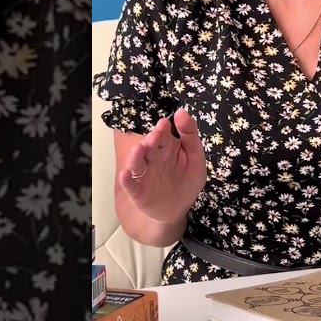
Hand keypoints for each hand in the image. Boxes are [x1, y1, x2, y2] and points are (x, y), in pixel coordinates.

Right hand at [118, 108, 208, 222]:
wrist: (179, 208)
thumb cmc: (187, 180)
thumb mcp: (195, 157)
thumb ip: (190, 135)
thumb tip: (182, 112)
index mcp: (167, 148)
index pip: (163, 135)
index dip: (162, 130)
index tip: (164, 124)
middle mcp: (153, 159)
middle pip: (149, 148)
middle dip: (150, 141)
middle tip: (154, 136)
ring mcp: (144, 175)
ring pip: (137, 164)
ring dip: (136, 157)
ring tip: (138, 151)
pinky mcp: (138, 192)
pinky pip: (131, 185)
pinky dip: (127, 180)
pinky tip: (125, 175)